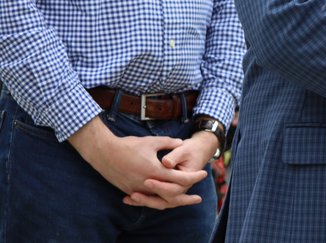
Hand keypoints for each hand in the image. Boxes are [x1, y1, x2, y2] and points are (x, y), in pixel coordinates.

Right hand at [69, 117, 208, 208]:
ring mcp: (136, 189)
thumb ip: (169, 143)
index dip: (193, 177)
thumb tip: (181, 143)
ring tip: (182, 202)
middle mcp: (147, 183)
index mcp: (155, 171)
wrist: (104, 153)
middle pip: (171, 196)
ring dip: (171, 202)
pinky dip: (156, 201)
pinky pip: (145, 200)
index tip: (203, 174)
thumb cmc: (129, 145)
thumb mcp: (152, 141)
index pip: (179, 178)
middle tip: (197, 199)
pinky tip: (162, 200)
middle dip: (186, 198)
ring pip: (157, 201)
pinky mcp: (128, 190)